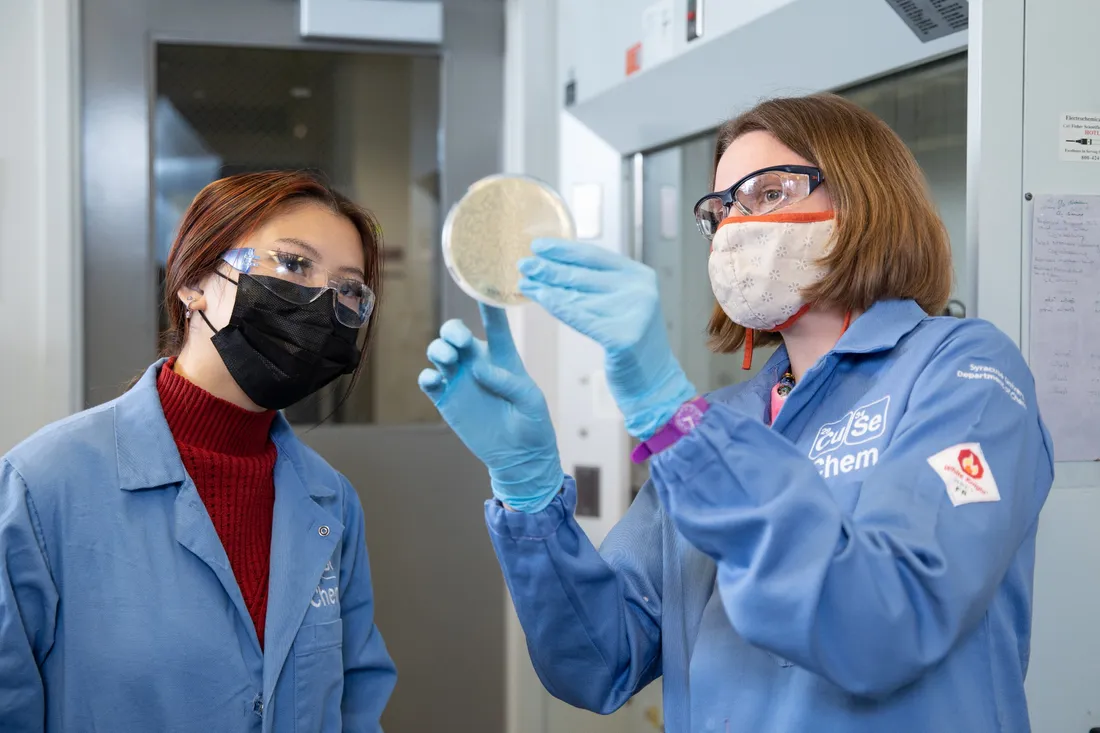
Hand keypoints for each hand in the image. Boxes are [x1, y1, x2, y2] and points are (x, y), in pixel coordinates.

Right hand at [418, 304, 563, 512]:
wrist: (519, 457)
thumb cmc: (532, 424)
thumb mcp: (530, 401)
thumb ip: (508, 381)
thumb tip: (478, 367)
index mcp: (503, 357)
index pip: (495, 324)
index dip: (488, 304)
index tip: (482, 285)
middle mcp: (477, 362)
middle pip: (456, 333)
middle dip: (452, 330)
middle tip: (458, 341)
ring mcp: (459, 379)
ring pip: (439, 351)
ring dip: (439, 350)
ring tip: (448, 359)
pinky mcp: (446, 399)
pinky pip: (429, 380)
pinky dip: (428, 376)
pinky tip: (434, 379)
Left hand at [518, 238, 695, 439]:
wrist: (654, 381)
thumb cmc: (631, 342)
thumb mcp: (622, 304)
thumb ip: (601, 284)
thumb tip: (559, 264)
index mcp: (640, 275)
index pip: (595, 256)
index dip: (564, 249)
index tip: (538, 245)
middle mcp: (639, 290)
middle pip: (583, 275)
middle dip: (549, 268)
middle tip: (523, 263)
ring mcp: (633, 313)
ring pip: (577, 296)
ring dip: (545, 287)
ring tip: (524, 282)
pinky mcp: (622, 337)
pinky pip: (579, 317)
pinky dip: (555, 306)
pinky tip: (537, 298)